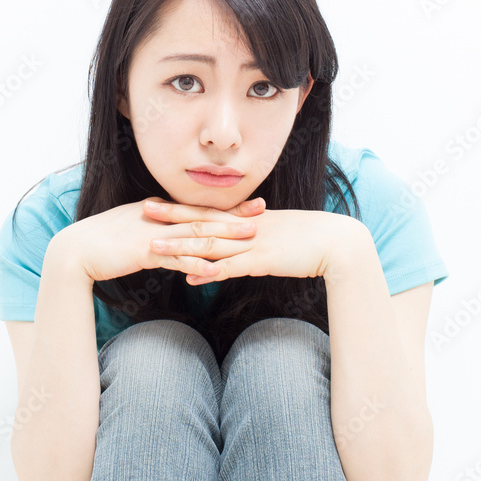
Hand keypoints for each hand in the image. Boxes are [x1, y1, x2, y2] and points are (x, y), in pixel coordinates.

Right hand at [61, 196, 266, 283]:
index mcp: (157, 210)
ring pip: (194, 235)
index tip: (251, 205)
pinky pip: (174, 259)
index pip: (197, 208)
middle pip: (202, 216)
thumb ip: (153, 228)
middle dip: (233, 216)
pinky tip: (215, 270)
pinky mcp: (143, 252)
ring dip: (222, 236)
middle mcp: (158, 217)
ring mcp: (152, 233)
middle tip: (261, 214)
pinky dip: (195, 264)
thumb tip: (170, 231)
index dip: (226, 208)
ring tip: (248, 238)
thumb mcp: (132, 229)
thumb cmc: (101, 242)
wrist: (74, 251)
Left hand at [143, 200, 346, 284]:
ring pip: (210, 244)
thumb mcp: (277, 233)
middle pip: (202, 222)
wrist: (337, 241)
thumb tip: (236, 245)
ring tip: (153, 248)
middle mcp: (246, 227)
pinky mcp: (264, 260)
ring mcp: (253, 242)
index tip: (156, 202)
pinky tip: (191, 277)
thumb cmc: (309, 239)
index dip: (180, 207)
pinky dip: (211, 271)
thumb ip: (254, 237)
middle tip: (143, 211)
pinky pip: (233, 267)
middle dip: (171, 218)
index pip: (208, 211)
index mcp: (247, 218)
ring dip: (181, 247)